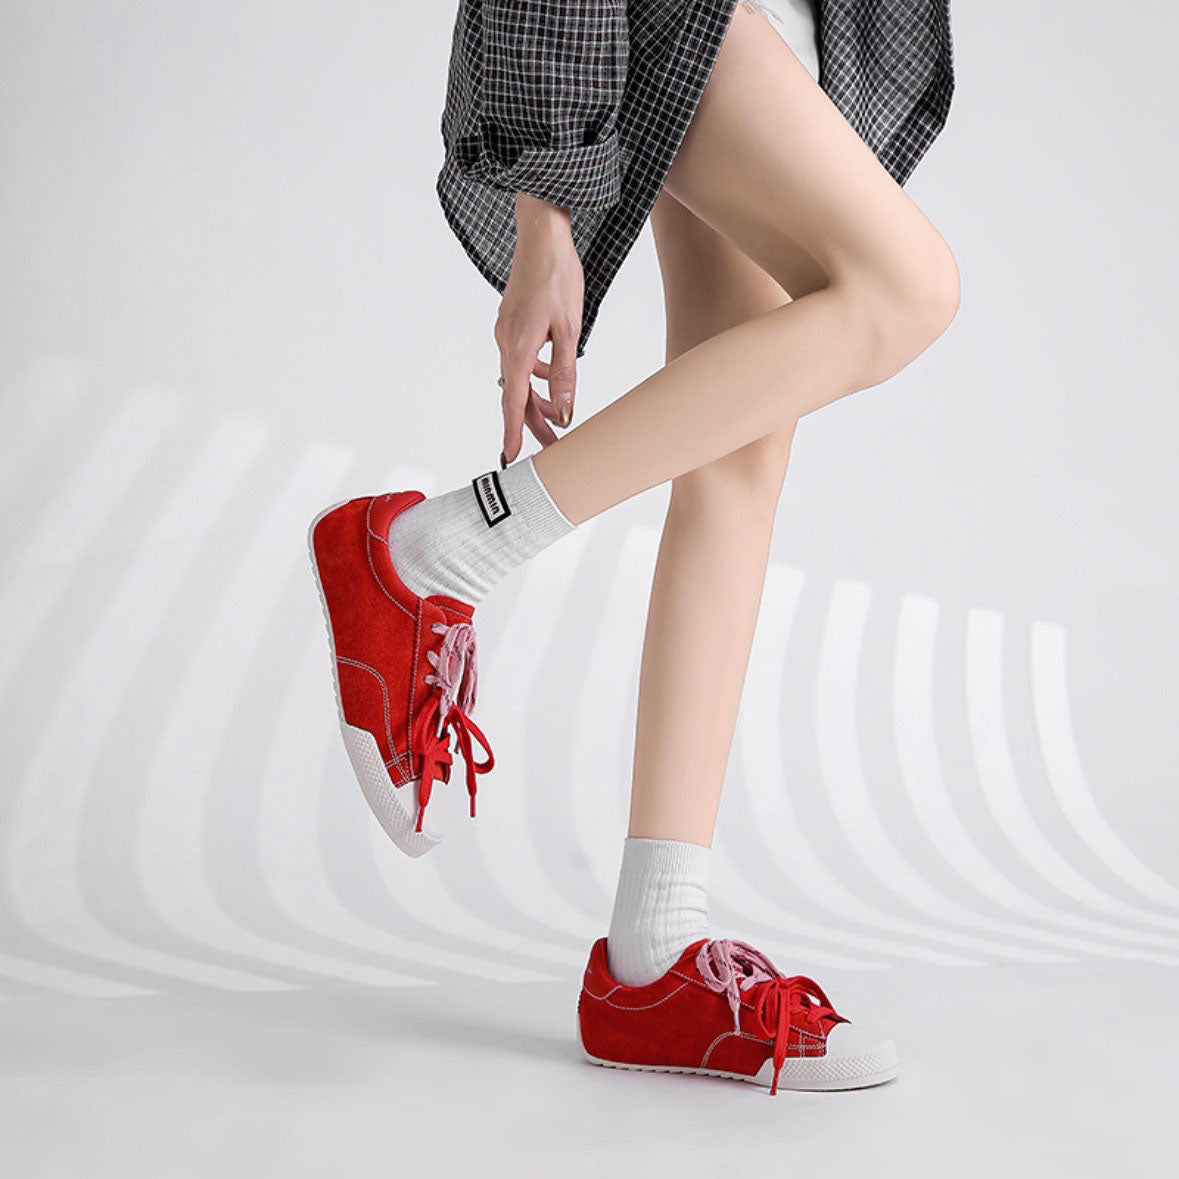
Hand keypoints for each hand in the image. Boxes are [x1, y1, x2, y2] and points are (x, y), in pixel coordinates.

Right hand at [494, 193, 582, 464]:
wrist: (542, 237)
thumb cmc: (558, 277)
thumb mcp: (570, 330)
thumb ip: (565, 373)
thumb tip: (565, 409)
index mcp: (518, 348)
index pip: (513, 401)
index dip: (513, 431)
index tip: (510, 457)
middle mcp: (506, 344)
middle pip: (518, 395)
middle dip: (535, 422)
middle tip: (554, 446)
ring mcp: (507, 334)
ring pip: (521, 379)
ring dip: (539, 399)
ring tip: (561, 415)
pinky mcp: (512, 325)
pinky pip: (522, 361)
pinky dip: (536, 376)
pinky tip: (553, 376)